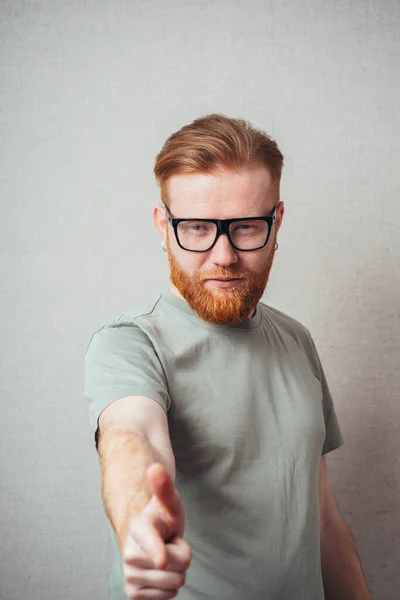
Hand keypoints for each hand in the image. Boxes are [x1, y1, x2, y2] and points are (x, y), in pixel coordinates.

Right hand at [123, 463, 191, 599]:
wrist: (150, 541)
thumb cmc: (163, 519)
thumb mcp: (169, 502)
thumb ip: (164, 487)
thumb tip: (155, 468)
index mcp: (139, 528)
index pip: (149, 542)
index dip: (157, 551)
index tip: (162, 558)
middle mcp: (129, 553)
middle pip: (178, 565)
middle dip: (181, 556)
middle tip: (170, 543)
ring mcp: (129, 575)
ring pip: (175, 583)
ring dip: (177, 572)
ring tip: (166, 557)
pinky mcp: (133, 594)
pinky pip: (167, 598)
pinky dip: (169, 588)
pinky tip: (161, 573)